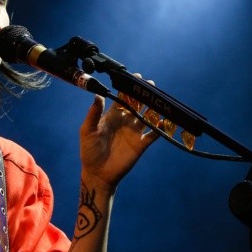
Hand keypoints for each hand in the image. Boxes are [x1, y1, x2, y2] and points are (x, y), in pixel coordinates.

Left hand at [78, 75, 160, 191]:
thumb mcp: (88, 130)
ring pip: (147, 117)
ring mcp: (134, 132)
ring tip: (159, 100)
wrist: (98, 173)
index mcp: (112, 116)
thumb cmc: (89, 151)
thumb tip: (98, 95)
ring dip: (153, 108)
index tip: (136, 79)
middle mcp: (125, 121)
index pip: (123, 98)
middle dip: (144, 95)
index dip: (129, 89)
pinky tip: (164, 121)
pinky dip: (160, 128)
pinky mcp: (140, 145)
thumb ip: (94, 113)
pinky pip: (153, 134)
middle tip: (151, 85)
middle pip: (138, 105)